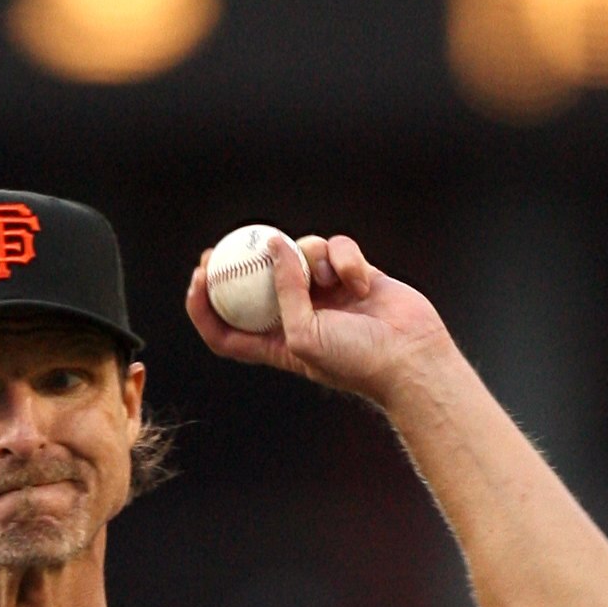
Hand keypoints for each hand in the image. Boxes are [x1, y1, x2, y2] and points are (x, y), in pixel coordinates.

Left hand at [185, 231, 453, 408]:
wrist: (410, 358)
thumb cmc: (355, 361)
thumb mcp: (303, 335)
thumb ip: (283, 291)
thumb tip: (272, 246)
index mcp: (276, 343)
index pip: (227, 330)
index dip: (205, 307)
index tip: (197, 278)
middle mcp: (296, 316)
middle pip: (255, 284)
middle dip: (237, 263)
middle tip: (221, 246)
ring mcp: (323, 293)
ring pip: (299, 253)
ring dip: (312, 258)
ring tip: (333, 280)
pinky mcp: (350, 273)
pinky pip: (336, 248)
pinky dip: (345, 258)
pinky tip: (360, 281)